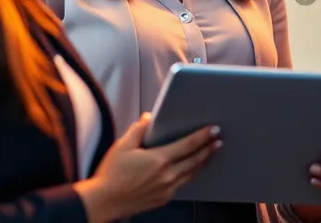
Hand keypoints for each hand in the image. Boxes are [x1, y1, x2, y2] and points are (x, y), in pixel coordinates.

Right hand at [74, 113, 220, 221]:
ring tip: (209, 154)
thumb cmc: (111, 174)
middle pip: (195, 160)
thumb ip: (138, 130)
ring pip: (191, 174)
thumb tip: (149, 117)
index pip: (188, 144)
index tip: (214, 129)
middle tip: (219, 140)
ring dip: (202, 163)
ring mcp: (166, 189)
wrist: (102, 202)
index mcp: (159, 160)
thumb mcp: (123, 146)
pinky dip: (189, 175)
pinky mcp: (163, 199)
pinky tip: (190, 170)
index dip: (203, 136)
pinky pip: (181, 185)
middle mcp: (167, 176)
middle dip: (208, 149)